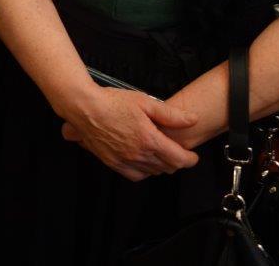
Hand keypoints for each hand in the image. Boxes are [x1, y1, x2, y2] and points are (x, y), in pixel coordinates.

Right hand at [58, 87, 199, 181]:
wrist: (85, 108)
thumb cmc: (113, 102)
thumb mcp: (145, 102)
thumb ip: (171, 115)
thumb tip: (193, 119)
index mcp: (149, 139)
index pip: (178, 159)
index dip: (190, 159)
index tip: (193, 156)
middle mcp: (138, 154)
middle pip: (167, 167)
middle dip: (177, 162)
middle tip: (177, 152)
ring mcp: (125, 160)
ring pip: (153, 172)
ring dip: (161, 167)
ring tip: (162, 156)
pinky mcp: (113, 162)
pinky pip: (135, 175)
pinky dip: (144, 172)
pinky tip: (144, 163)